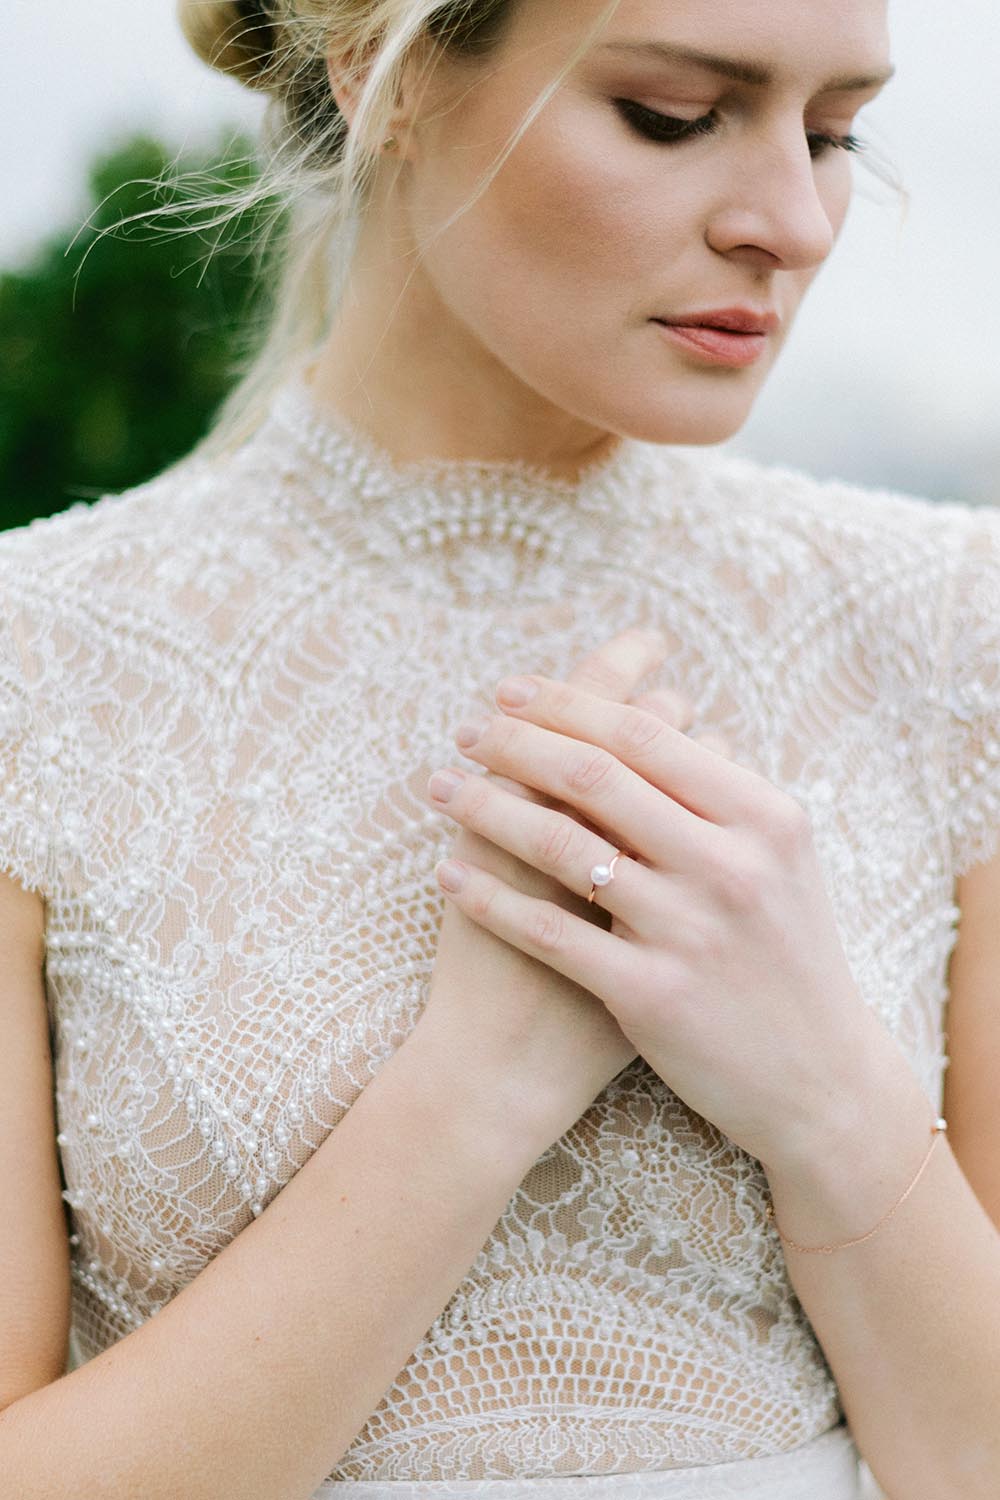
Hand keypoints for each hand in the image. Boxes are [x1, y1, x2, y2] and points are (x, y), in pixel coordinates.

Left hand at [427, 668, 878, 1173]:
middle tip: (466, 729)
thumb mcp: (778, 863)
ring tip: (441, 787)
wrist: (820, 1081)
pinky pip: (548, 933)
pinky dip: (489, 898)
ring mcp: (690, 931)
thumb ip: (719, 795)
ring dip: (485, 807)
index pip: (646, 735)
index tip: (510, 691)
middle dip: (515, 741)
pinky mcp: (652, 995)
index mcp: (763, 818)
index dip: (566, 704)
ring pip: (561, 845)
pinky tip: (449, 874)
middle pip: (594, 776)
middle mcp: (729, 866)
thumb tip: (652, 711)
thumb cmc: (787, 957)